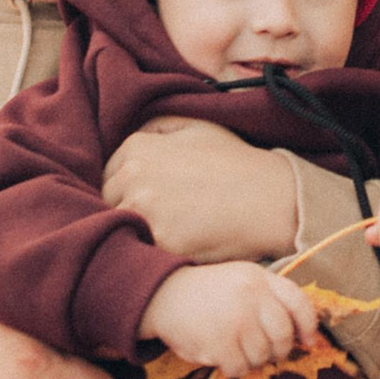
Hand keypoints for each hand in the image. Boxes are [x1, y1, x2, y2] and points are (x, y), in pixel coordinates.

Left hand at [104, 118, 299, 261]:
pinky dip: (155, 253)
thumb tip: (129, 135)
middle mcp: (134, 176)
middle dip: (126, 211)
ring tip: (163, 235)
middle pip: (108, 204)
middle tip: (156, 220)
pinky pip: (143, 252)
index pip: (107, 176)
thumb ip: (156, 127)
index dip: (125, 190)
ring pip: (120, 229)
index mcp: (137, 147)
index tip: (146, 200)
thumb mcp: (196, 125)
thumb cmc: (236, 162)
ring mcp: (146, 210)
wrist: (272, 198)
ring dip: (136, 234)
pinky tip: (175, 247)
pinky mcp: (162, 242)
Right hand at [139, 262, 321, 377]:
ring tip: (235, 347)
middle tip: (266, 351)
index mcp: (260, 278)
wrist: (165, 296)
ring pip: (262, 356)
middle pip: (283, 335)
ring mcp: (235, 320)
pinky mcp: (219, 343)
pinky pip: (240, 368)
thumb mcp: (243, 280)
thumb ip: (271, 299)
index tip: (308, 341)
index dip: (309, 325)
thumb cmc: (210, 292)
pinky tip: (221, 355)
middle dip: (278, 349)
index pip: (298, 302)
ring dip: (252, 359)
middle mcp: (251, 296)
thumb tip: (304, 335)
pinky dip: (233, 367)